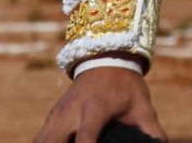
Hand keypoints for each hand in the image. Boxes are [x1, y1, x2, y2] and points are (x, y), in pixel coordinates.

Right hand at [32, 67, 165, 142]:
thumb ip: (152, 132)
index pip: (85, 139)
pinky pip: (40, 138)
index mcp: (96, 109)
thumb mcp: (143, 106)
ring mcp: (58, 113)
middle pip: (52, 141)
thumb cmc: (127, 86)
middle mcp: (72, 111)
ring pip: (40, 141)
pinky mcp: (52, 116)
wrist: (106, 57)